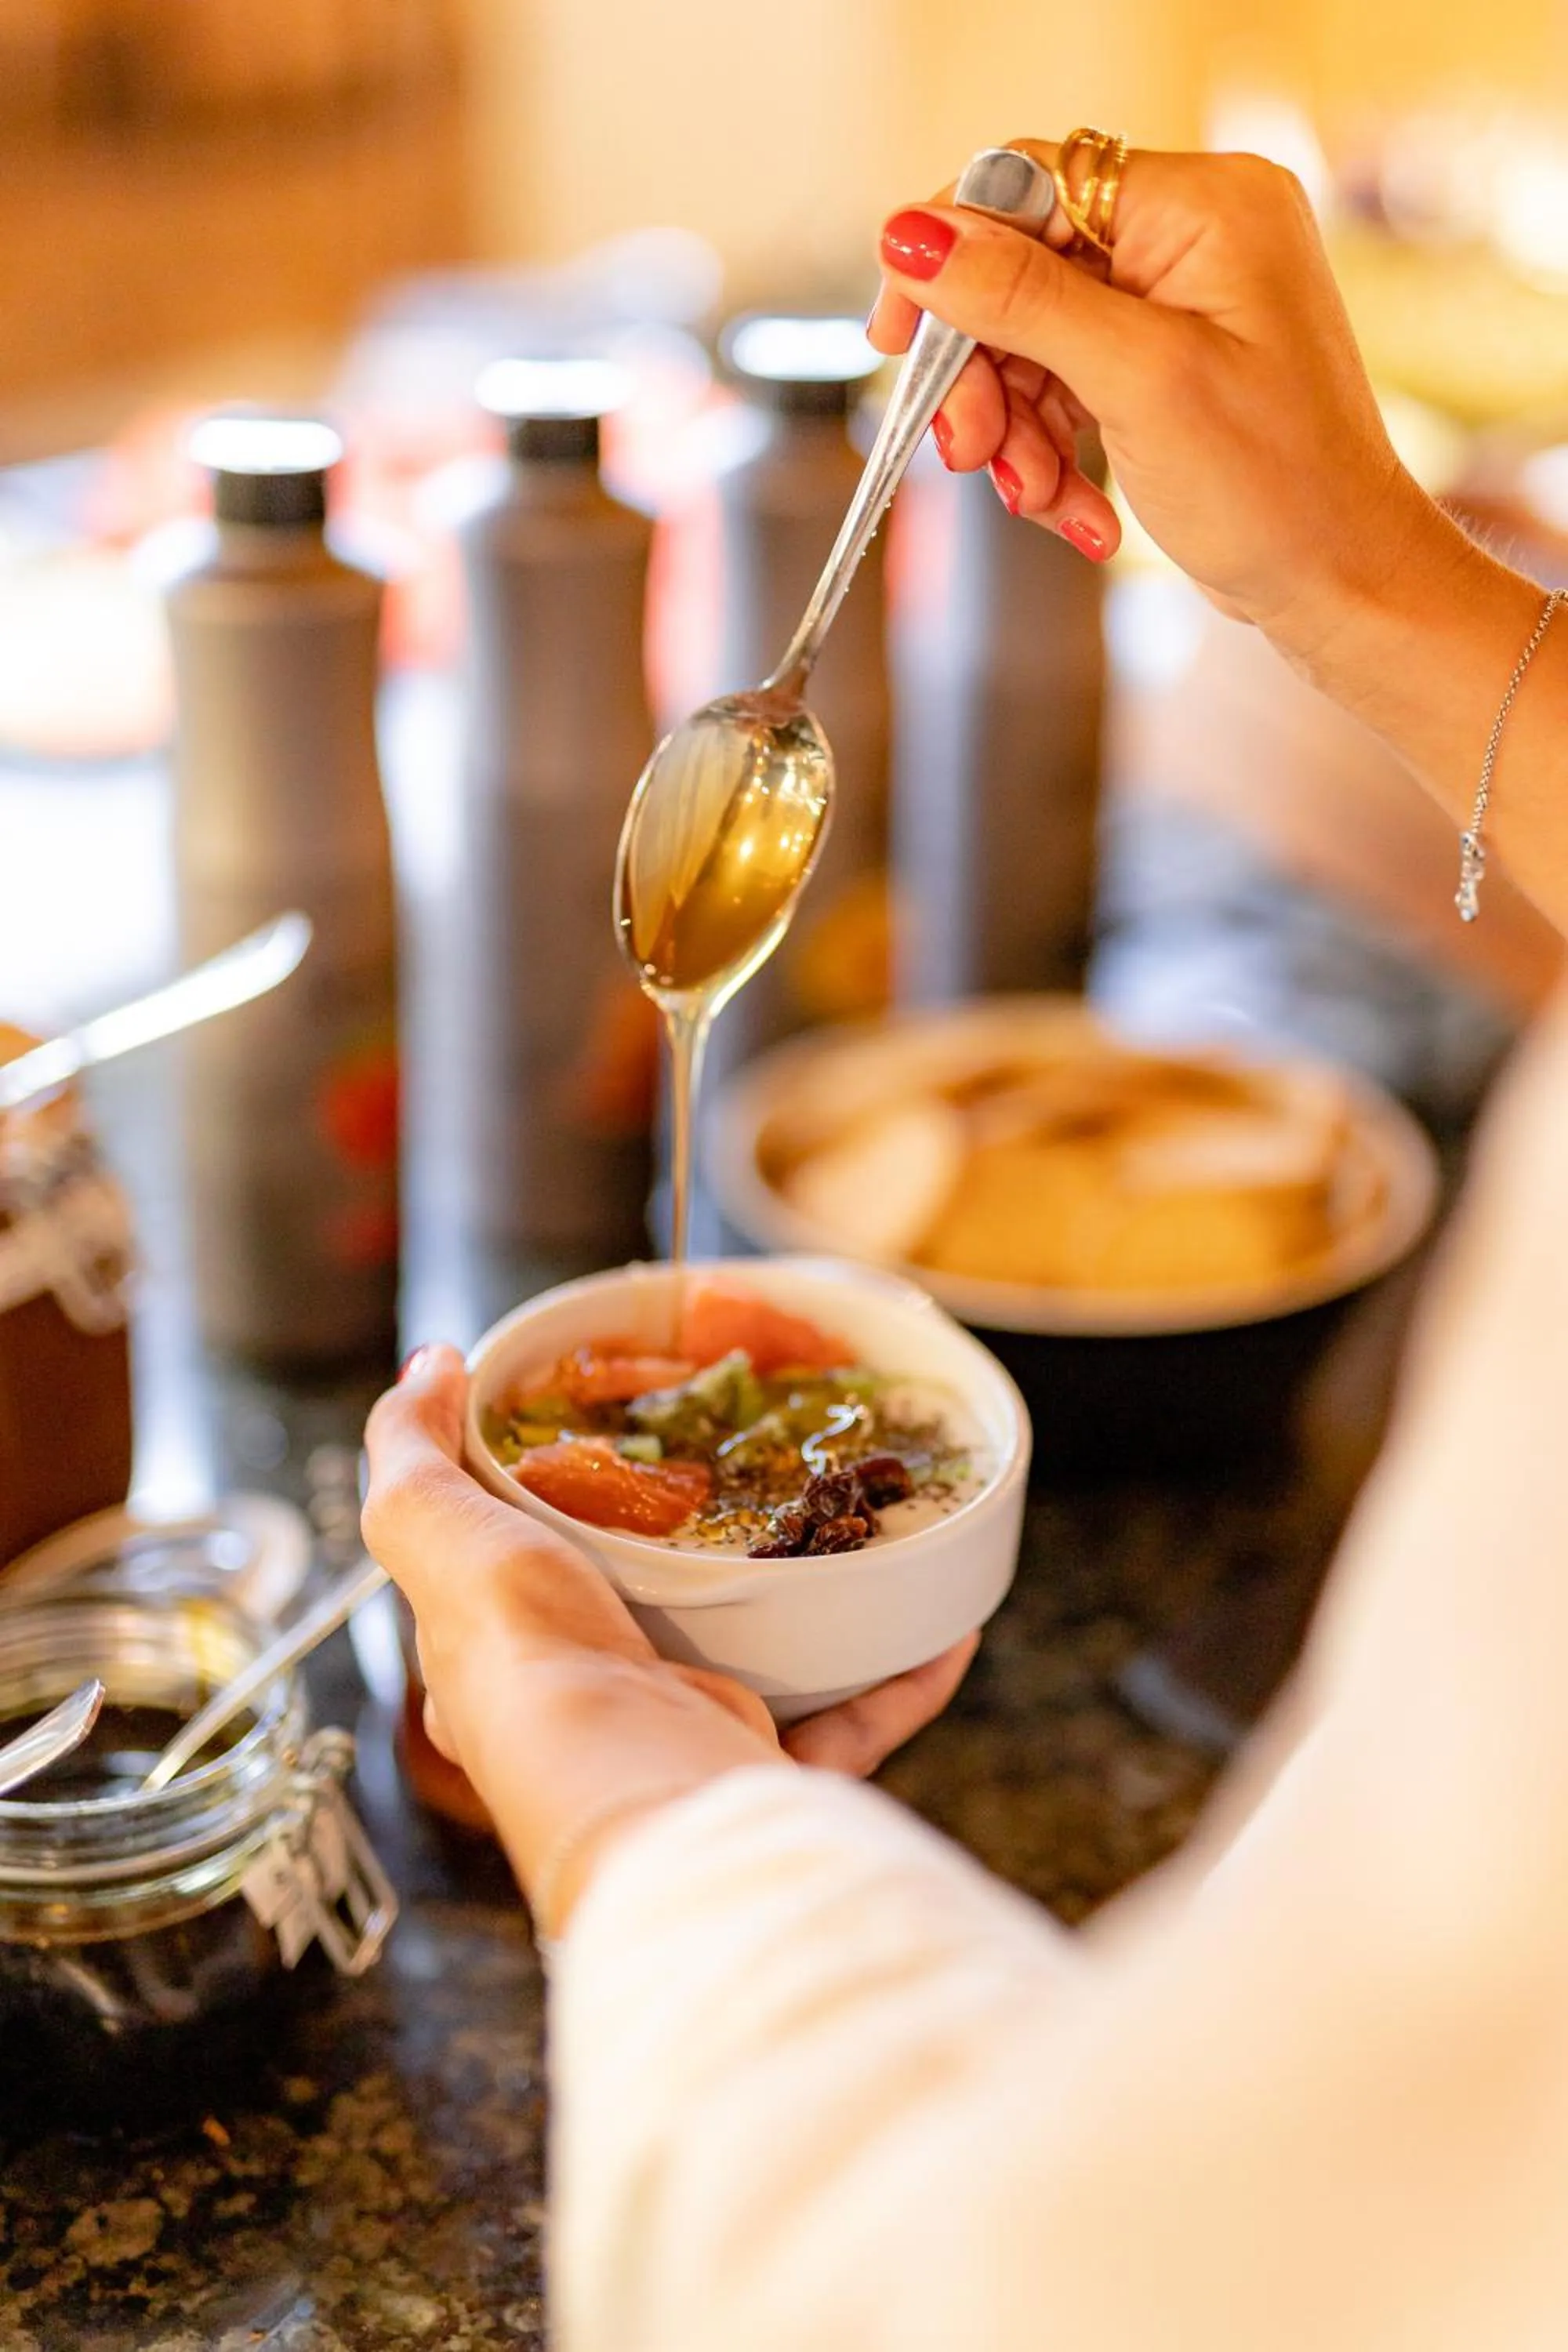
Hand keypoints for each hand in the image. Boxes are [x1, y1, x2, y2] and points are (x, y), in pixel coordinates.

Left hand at [362, 1345, 976, 1929]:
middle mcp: (595, 1716)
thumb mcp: (439, 1536)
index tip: (615, 1447)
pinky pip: (851, 1717)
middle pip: (653, 1618)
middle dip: (709, 1555)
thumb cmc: (533, 1668)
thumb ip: (413, 1454)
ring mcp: (685, 1748)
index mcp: (508, 1668)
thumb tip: (429, 1367)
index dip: (554, 1516)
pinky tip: (940, 1618)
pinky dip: (899, 1671)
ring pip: (762, 1667)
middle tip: (761, 1473)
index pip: (521, 1585)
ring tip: (859, 1529)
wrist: (645, 1798)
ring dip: (819, 1607)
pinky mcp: (769, 1776)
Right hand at [868, 141, 1438, 658]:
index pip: (1028, 183)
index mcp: (1202, 204)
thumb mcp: (1136, 383)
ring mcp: (1178, 297)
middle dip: (985, 373)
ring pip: (1030, 337)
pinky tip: (1076, 510)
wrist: (1340, 582)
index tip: (897, 338)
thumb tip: (913, 233)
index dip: (948, 258)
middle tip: (971, 453)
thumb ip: (1019, 299)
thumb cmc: (1276, 488)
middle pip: (1019, 269)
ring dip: (1015, 429)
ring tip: (1041, 499)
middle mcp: (1191, 231)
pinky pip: (1064, 381)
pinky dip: (1051, 449)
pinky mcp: (1164, 357)